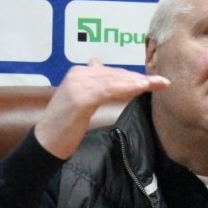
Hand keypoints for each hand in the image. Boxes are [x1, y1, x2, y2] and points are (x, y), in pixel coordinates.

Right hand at [34, 59, 169, 157]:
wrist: (46, 142)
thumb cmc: (64, 126)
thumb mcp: (78, 102)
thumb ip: (90, 85)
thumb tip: (97, 64)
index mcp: (78, 74)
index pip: (111, 73)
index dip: (132, 77)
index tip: (150, 81)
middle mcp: (78, 75)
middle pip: (116, 75)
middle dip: (139, 79)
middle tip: (161, 82)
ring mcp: (78, 85)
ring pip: (115, 81)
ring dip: (139, 82)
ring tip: (158, 84)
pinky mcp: (81, 97)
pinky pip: (109, 90)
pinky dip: (127, 88)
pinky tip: (142, 88)